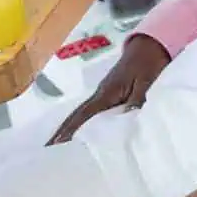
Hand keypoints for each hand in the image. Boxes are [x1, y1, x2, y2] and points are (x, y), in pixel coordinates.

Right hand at [48, 34, 170, 144]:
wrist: (149, 46)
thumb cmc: (148, 63)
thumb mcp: (147, 82)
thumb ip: (136, 100)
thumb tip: (125, 121)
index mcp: (107, 92)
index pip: (84, 114)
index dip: (70, 130)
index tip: (55, 144)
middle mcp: (100, 94)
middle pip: (76, 115)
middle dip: (61, 131)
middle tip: (47, 150)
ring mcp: (103, 94)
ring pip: (82, 114)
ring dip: (68, 129)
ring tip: (57, 147)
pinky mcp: (109, 95)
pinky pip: (91, 112)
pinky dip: (81, 123)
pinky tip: (80, 135)